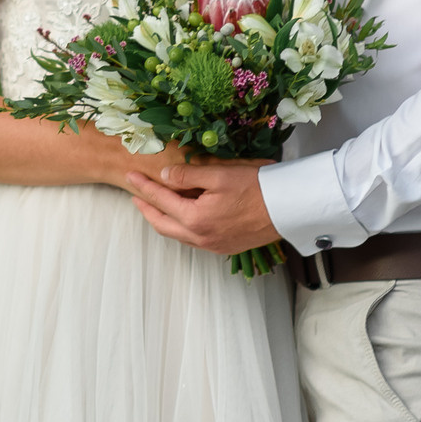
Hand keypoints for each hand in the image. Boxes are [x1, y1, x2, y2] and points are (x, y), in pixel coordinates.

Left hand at [125, 157, 282, 255]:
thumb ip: (188, 174)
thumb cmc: (258, 187)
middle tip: (136, 195)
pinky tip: (183, 217)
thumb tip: (164, 176)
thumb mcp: (220, 174)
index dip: (143, 187)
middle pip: (162, 224)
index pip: (160, 200)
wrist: (289, 208)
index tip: (131, 176)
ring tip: (155, 206)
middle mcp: (201, 237)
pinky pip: (193, 240)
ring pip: (177, 235)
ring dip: (163, 220)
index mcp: (195, 218)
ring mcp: (213, 246)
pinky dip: (181, 228)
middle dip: (146, 209)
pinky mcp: (225, 247)